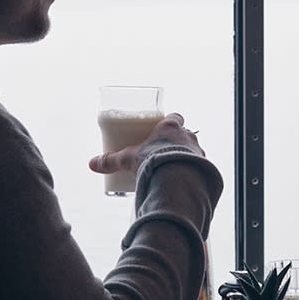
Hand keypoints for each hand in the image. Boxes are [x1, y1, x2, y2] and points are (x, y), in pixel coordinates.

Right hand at [88, 113, 202, 174]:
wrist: (177, 180)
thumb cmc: (152, 162)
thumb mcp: (128, 160)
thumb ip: (111, 161)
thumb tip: (92, 164)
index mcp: (170, 127)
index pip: (175, 117)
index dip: (170, 123)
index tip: (162, 130)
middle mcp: (188, 136)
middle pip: (186, 134)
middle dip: (177, 142)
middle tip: (166, 154)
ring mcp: (199, 151)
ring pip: (195, 151)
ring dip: (188, 158)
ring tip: (177, 171)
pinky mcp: (206, 168)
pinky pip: (202, 168)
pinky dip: (196, 173)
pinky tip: (188, 182)